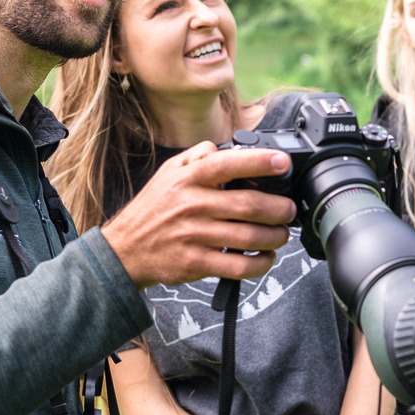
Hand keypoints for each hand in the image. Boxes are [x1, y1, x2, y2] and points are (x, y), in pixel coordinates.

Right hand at [103, 142, 294, 287]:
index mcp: (189, 179)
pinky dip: (260, 263)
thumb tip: (222, 148)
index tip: (282, 163)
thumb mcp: (169, 173)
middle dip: (279, 208)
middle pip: (249, 205)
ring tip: (281, 234)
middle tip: (289, 210)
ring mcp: (195, 236)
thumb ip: (197, 157)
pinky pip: (238, 266)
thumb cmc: (153, 209)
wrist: (126, 249)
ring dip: (275, 237)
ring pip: (249, 237)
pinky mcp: (196, 263)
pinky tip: (266, 257)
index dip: (260, 162)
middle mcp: (193, 205)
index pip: (228, 165)